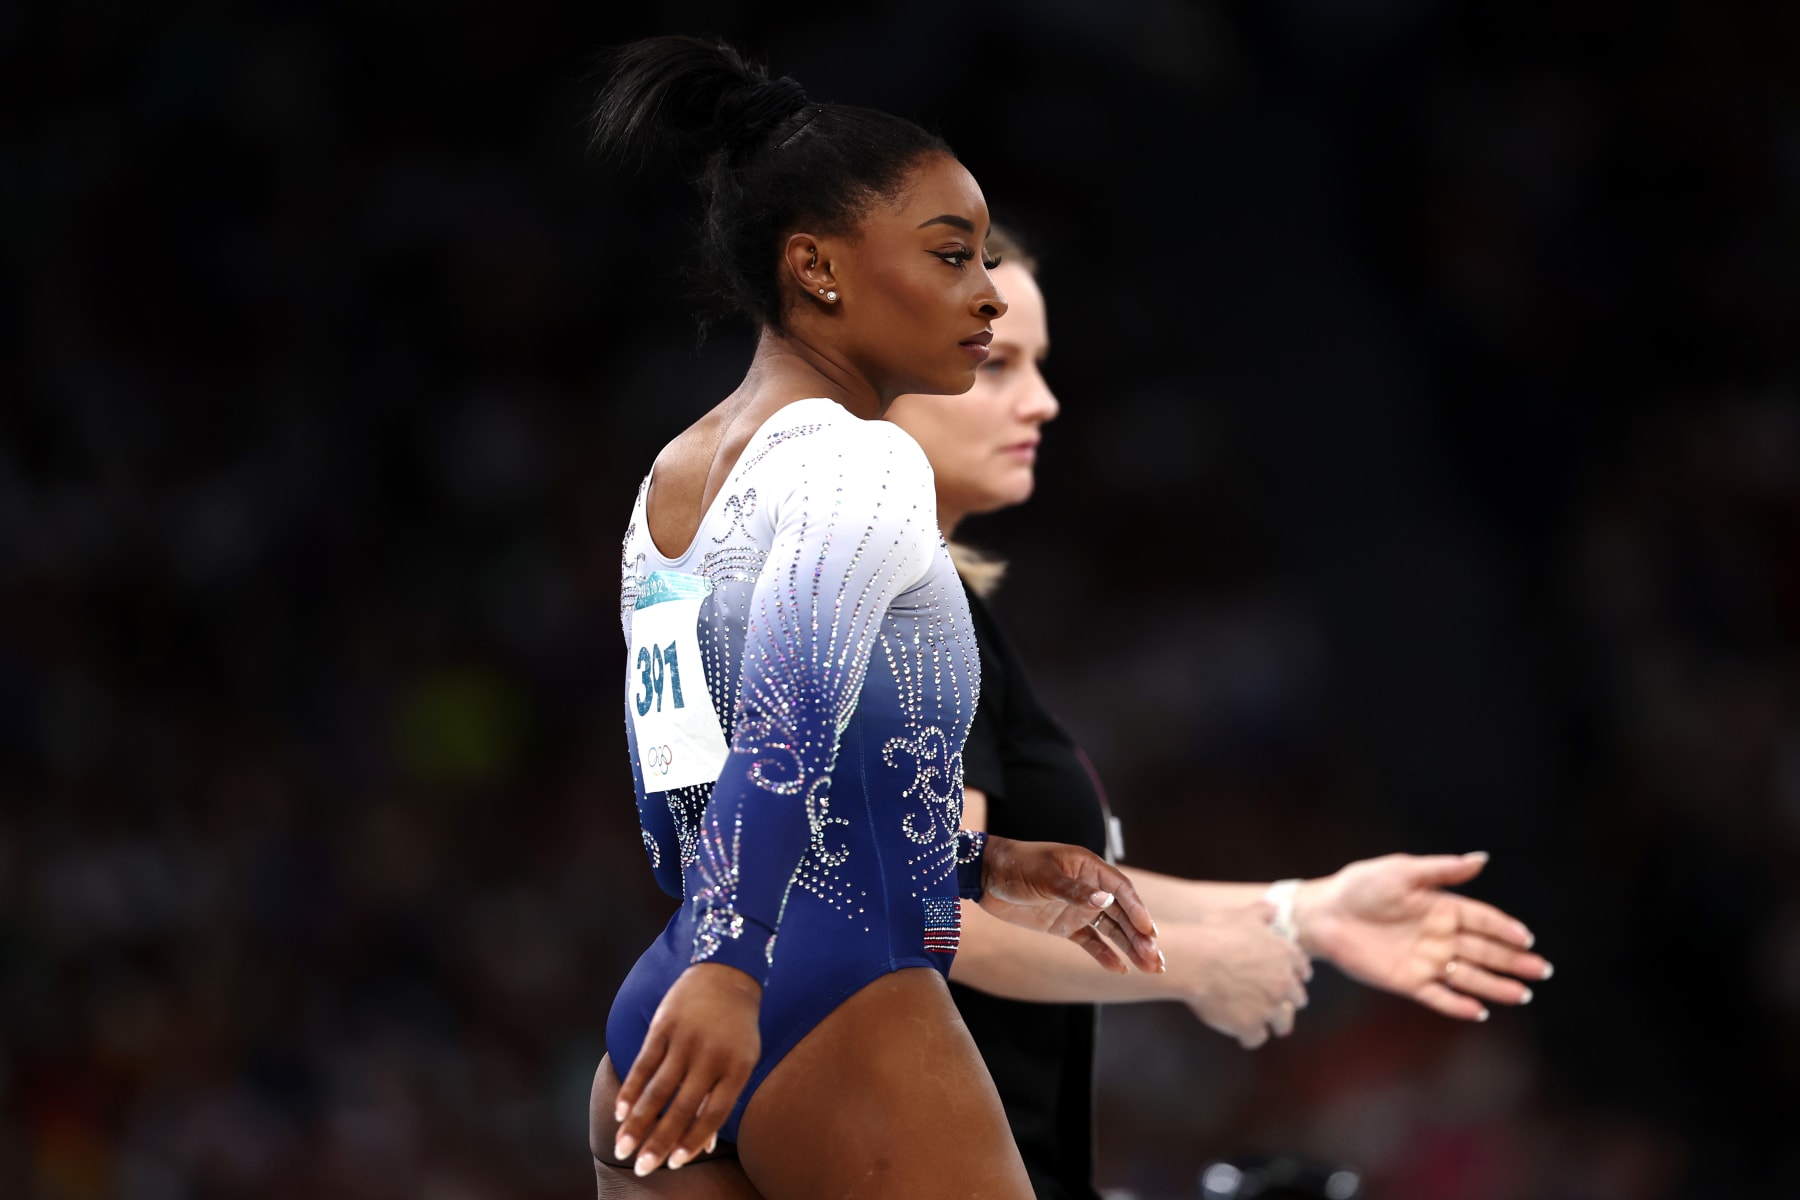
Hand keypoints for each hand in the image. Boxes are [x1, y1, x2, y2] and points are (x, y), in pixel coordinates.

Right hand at [612, 962, 761, 1175]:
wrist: (727, 973)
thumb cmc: (736, 1028)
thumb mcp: (740, 1060)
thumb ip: (720, 1099)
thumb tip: (702, 1147)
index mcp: (737, 1067)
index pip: (713, 1114)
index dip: (693, 1140)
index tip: (674, 1164)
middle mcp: (712, 1055)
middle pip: (682, 1106)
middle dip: (660, 1141)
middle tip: (641, 1168)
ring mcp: (686, 1039)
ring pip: (658, 1089)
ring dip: (637, 1122)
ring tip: (623, 1148)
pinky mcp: (664, 1025)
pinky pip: (644, 1064)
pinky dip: (630, 1090)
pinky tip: (619, 1112)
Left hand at [978, 836, 1162, 973]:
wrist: (986, 876)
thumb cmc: (1017, 866)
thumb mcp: (1044, 876)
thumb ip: (1074, 891)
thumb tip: (1105, 900)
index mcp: (1088, 868)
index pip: (1121, 890)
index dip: (1137, 910)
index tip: (1149, 931)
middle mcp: (1089, 888)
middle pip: (1122, 914)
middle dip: (1140, 936)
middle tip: (1156, 960)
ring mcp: (1077, 908)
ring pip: (1111, 930)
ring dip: (1130, 947)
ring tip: (1151, 967)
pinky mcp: (1064, 925)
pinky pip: (1090, 941)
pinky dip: (1104, 954)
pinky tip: (1120, 968)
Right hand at [1175, 902, 1312, 1048]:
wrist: (1195, 961)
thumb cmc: (1215, 934)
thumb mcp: (1241, 915)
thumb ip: (1262, 911)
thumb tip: (1275, 907)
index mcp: (1286, 955)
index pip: (1303, 970)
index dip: (1293, 973)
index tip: (1283, 976)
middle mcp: (1284, 983)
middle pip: (1297, 999)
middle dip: (1285, 999)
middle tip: (1269, 999)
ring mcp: (1270, 1007)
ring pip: (1283, 1023)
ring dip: (1272, 1022)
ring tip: (1257, 1020)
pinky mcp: (1252, 1025)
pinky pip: (1257, 1038)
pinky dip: (1249, 1036)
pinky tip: (1240, 1032)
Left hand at [1299, 852, 1551, 1020]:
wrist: (1323, 913)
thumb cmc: (1360, 886)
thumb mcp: (1402, 871)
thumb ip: (1442, 870)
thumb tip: (1482, 858)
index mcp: (1441, 907)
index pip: (1482, 920)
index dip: (1504, 929)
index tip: (1527, 938)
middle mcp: (1438, 936)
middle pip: (1483, 950)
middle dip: (1512, 961)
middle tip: (1541, 970)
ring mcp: (1425, 960)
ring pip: (1468, 976)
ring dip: (1495, 985)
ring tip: (1523, 994)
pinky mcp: (1407, 981)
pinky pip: (1437, 996)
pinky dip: (1457, 1004)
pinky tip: (1479, 1011)